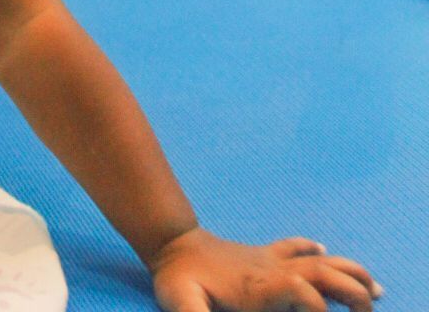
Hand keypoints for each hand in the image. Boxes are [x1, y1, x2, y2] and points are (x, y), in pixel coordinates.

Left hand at [149, 226, 382, 311]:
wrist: (171, 242)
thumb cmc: (179, 280)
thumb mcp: (183, 303)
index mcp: (261, 288)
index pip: (304, 292)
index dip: (318, 311)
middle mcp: (273, 271)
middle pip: (324, 274)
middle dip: (353, 291)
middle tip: (372, 311)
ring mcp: (270, 260)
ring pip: (318, 260)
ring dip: (348, 271)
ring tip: (375, 288)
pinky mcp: (262, 254)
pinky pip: (294, 247)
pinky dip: (314, 250)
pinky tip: (326, 252)